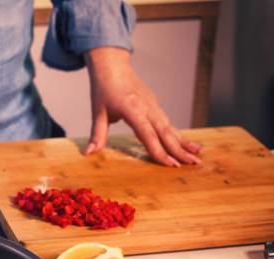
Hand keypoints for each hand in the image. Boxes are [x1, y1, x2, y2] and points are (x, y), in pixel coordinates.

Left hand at [85, 47, 201, 166]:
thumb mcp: (97, 112)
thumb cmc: (103, 88)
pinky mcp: (155, 105)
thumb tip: (89, 153)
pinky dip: (179, 134)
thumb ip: (97, 134)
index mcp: (132, 109)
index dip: (159, 150)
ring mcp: (153, 105)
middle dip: (180, 150)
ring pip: (170, 127)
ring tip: (198, 156)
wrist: (112, 65)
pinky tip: (187, 143)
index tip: (170, 164)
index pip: (147, 134)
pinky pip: (168, 122)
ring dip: (184, 142)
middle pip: (166, 132)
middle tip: (194, 164)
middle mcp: (147, 107)